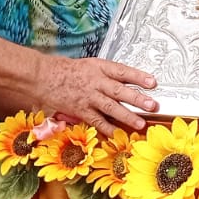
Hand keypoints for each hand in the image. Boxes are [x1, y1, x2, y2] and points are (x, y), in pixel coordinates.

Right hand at [38, 56, 158, 136]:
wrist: (45, 76)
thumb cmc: (70, 71)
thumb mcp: (92, 65)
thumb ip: (109, 75)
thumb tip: (130, 84)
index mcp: (100, 68)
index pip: (123, 71)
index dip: (138, 77)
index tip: (153, 82)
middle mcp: (96, 82)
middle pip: (119, 91)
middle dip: (137, 99)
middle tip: (152, 105)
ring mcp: (89, 97)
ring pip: (110, 107)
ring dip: (127, 116)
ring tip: (140, 123)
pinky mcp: (81, 110)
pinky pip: (97, 121)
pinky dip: (108, 128)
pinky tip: (118, 133)